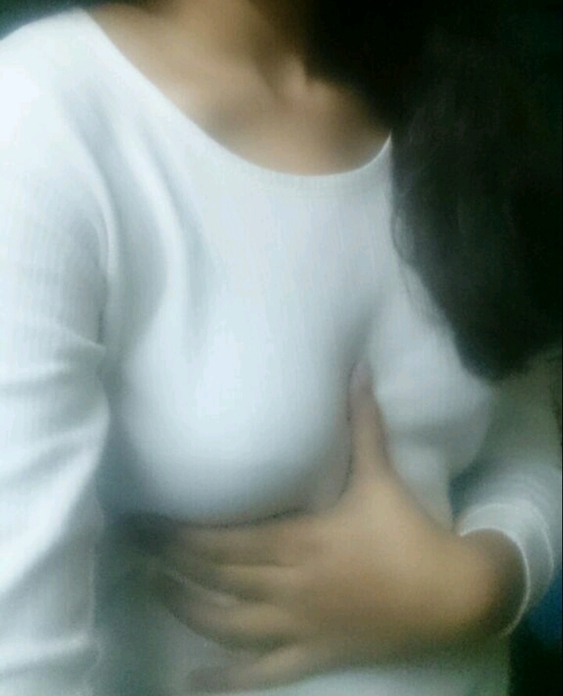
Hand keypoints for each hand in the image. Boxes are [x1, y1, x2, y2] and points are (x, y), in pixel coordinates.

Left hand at [129, 377, 523, 691]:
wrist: (451, 595)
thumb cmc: (409, 532)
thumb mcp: (381, 475)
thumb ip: (363, 423)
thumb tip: (358, 369)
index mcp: (299, 541)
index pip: (225, 541)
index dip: (183, 535)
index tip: (151, 520)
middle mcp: (289, 585)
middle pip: (217, 577)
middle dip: (173, 562)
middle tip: (136, 546)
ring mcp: (298, 625)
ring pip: (229, 623)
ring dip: (188, 608)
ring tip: (155, 589)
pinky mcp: (314, 653)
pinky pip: (263, 673)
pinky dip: (227, 678)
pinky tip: (194, 680)